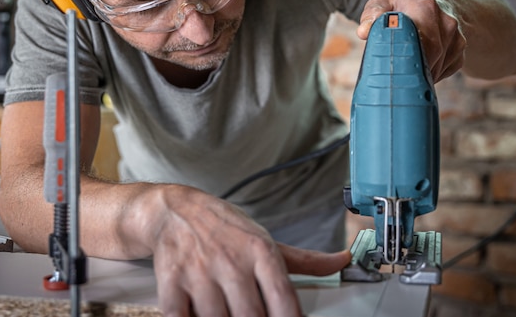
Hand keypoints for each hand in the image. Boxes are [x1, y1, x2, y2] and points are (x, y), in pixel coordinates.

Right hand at [146, 186, 350, 316]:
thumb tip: (343, 261)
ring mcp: (200, 273)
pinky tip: (199, 314)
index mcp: (261, 252)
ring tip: (228, 312)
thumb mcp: (266, 239)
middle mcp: (232, 262)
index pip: (283, 299)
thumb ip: (305, 260)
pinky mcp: (171, 282)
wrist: (176, 210)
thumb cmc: (225, 227)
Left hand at [356, 0, 466, 82]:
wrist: (443, 2)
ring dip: (419, 74)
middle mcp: (447, 22)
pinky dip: (430, 74)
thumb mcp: (386, 3)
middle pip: (428, 58)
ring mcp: (457, 38)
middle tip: (392, 78)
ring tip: (403, 71)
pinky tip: (420, 66)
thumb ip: (372, 14)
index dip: (401, 58)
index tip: (390, 68)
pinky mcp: (461, 52)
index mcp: (427, 8)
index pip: (416, 40)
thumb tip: (363, 32)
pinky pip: (444, 72)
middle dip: (409, 71)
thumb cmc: (406, 6)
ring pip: (436, 69)